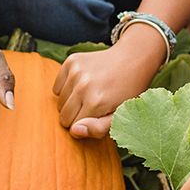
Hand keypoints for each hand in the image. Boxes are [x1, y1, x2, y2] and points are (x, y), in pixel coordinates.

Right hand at [53, 24, 168, 138]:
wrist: (132, 59)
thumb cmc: (127, 92)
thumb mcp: (120, 115)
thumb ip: (98, 128)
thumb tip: (74, 130)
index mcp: (96, 102)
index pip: (73, 127)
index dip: (84, 125)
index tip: (96, 117)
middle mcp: (83, 86)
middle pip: (64, 115)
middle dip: (75, 116)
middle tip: (92, 107)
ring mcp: (76, 71)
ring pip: (59, 101)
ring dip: (71, 102)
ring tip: (89, 94)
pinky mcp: (71, 61)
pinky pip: (57, 86)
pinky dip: (65, 88)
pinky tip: (82, 84)